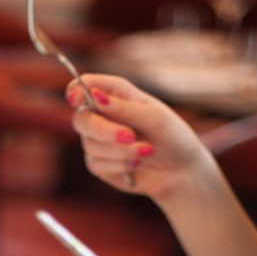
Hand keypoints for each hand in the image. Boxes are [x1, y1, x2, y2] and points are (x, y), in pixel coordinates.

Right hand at [66, 74, 211, 201]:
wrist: (180, 170)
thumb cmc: (172, 136)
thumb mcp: (154, 117)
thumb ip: (123, 108)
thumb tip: (94, 95)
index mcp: (116, 95)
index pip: (85, 85)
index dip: (76, 90)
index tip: (77, 99)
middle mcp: (103, 116)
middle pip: (81, 119)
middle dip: (104, 129)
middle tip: (130, 136)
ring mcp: (98, 141)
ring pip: (91, 145)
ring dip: (121, 150)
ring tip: (146, 151)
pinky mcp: (99, 164)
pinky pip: (96, 164)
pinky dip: (119, 164)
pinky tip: (136, 163)